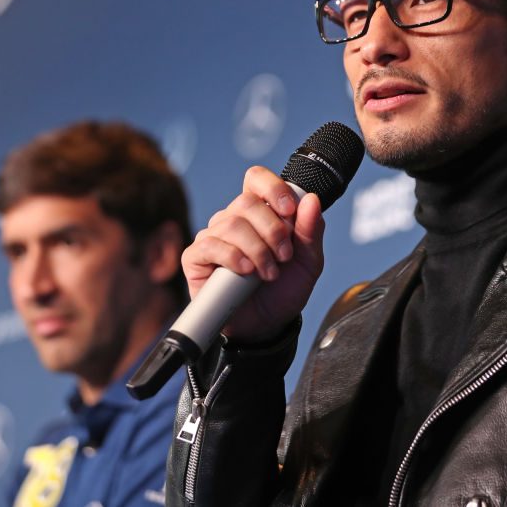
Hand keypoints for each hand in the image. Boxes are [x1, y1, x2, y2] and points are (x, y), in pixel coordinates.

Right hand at [182, 166, 324, 342]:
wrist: (266, 326)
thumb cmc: (283, 291)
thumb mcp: (308, 262)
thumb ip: (311, 231)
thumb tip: (311, 199)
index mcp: (260, 213)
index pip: (256, 179)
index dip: (273, 188)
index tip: (289, 211)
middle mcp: (234, 220)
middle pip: (247, 203)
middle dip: (273, 231)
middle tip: (284, 257)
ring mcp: (213, 237)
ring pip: (232, 224)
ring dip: (258, 250)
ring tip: (269, 273)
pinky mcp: (196, 258)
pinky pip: (210, 245)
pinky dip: (233, 258)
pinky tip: (246, 272)